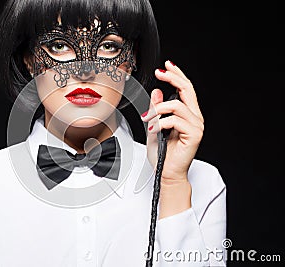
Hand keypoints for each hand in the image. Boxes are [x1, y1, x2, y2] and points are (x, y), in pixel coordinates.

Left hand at [141, 60, 203, 183]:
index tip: (166, 66)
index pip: (186, 89)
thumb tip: (156, 92)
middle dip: (173, 78)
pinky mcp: (194, 135)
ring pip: (177, 105)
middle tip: (160, 72)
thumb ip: (156, 109)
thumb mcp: (154, 126)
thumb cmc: (162, 154)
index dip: (177, 75)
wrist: (166, 173)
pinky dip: (160, 123)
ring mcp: (196, 126)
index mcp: (188, 114)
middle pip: (187, 90)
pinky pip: (175, 120)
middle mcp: (194, 118)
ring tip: (147, 118)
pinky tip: (153, 129)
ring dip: (158, 109)